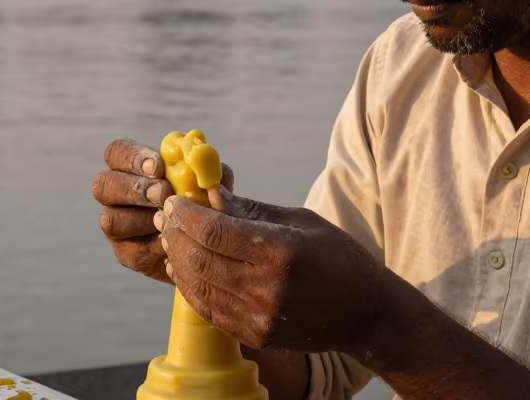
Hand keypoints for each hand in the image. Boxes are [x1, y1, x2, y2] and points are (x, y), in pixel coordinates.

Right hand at [93, 138, 232, 283]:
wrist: (208, 243)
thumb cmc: (205, 201)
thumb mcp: (209, 182)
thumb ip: (206, 170)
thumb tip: (205, 161)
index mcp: (131, 167)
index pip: (116, 152)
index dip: (133, 158)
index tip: (158, 166)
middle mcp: (116, 194)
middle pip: (104, 185)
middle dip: (135, 188)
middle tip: (164, 193)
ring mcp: (117, 224)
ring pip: (111, 219)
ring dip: (142, 218)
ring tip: (169, 218)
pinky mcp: (126, 253)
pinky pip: (130, 249)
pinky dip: (152, 245)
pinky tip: (172, 240)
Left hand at [157, 186, 387, 355]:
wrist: (363, 312)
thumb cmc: (337, 256)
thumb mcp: (300, 221)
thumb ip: (252, 210)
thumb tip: (212, 193)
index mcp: (282, 251)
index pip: (215, 231)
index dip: (186, 215)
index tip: (174, 201)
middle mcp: (267, 287)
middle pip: (199, 258)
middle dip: (175, 234)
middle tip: (166, 216)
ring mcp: (259, 317)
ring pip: (198, 286)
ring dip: (177, 260)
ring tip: (171, 239)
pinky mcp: (255, 335)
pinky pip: (209, 309)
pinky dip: (190, 286)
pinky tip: (185, 267)